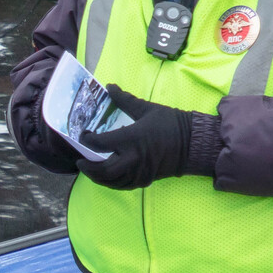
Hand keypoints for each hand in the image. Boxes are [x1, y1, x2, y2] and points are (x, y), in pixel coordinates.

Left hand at [83, 89, 197, 190]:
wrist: (193, 144)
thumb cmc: (171, 123)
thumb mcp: (146, 109)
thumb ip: (125, 99)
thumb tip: (109, 87)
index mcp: (131, 138)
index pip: (100, 143)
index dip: (87, 140)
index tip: (84, 135)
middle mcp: (133, 158)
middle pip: (103, 169)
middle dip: (88, 167)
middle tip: (80, 160)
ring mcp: (139, 172)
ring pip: (111, 181)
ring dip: (97, 177)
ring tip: (90, 168)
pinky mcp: (145, 179)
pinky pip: (122, 185)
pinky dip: (110, 183)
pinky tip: (105, 176)